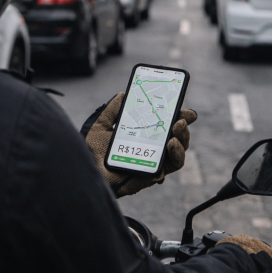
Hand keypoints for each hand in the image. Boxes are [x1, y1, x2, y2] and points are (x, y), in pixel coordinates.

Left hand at [81, 93, 197, 197]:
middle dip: (183, 131)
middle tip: (180, 121)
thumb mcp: (102, 126)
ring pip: (177, 158)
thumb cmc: (93, 151)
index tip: (187, 111)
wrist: (85, 169)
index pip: (168, 126)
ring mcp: (151, 164)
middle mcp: (152, 150)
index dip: (180, 118)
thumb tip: (123, 94)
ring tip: (173, 138)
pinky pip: (163, 172)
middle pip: (177, 141)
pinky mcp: (146, 178)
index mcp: (145, 136)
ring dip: (180, 146)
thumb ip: (112, 111)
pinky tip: (165, 152)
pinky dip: (167, 163)